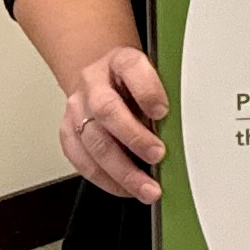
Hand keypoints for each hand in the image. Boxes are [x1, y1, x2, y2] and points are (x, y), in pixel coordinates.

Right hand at [62, 45, 169, 201]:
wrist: (102, 78)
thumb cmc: (134, 81)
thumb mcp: (155, 75)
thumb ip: (165, 95)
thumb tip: (182, 128)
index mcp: (120, 61)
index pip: (131, 68)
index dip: (148, 91)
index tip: (163, 112)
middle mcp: (93, 82)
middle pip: (107, 110)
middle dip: (134, 138)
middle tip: (157, 156)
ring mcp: (77, 108)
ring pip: (93, 141)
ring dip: (121, 170)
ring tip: (146, 187)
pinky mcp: (67, 131)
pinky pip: (81, 159)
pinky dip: (105, 178)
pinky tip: (125, 188)